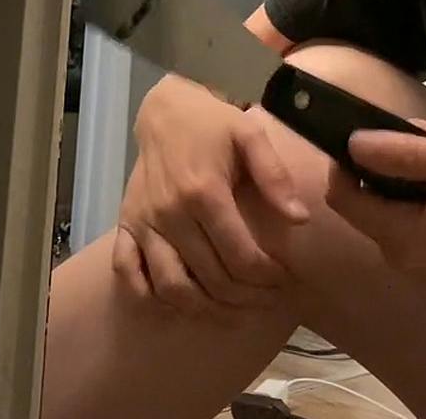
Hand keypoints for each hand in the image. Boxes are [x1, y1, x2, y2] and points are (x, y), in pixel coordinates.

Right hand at [117, 76, 310, 317]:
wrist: (165, 113)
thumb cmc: (215, 125)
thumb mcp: (251, 136)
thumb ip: (275, 177)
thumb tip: (300, 219)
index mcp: (204, 193)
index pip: (239, 254)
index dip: (266, 276)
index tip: (285, 280)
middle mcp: (170, 215)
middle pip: (208, 276)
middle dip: (244, 296)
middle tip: (268, 300)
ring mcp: (143, 224)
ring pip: (170, 285)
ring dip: (203, 308)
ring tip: (232, 313)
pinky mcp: (125, 227)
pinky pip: (128, 274)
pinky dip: (150, 297)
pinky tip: (179, 305)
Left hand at [327, 122, 425, 291]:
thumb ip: (407, 153)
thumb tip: (353, 142)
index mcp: (400, 234)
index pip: (341, 194)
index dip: (348, 157)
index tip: (384, 129)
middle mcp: (395, 250)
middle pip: (363, 192)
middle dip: (392, 155)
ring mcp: (411, 251)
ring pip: (385, 196)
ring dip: (412, 165)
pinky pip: (404, 206)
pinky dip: (422, 182)